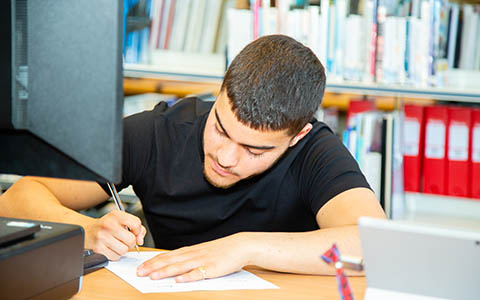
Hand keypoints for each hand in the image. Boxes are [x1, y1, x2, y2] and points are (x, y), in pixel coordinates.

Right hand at [84, 210, 146, 259]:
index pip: (136, 223)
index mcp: (116, 215)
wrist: (87, 232)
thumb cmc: (107, 226)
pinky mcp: (98, 248)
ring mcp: (102, 237)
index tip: (134, 233)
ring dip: (122, 250)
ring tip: (116, 244)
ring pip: (124, 250)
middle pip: (131, 240)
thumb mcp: (121, 220)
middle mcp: (108, 224)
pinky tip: (110, 249)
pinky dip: (115, 255)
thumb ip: (136, 227)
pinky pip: (115, 257)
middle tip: (124, 240)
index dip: (138, 231)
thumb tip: (140, 240)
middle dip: (130, 242)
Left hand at [136, 233, 252, 281]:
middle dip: (153, 267)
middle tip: (139, 272)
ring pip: (180, 267)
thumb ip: (188, 258)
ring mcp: (202, 261)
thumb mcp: (202, 252)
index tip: (140, 266)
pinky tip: (178, 280)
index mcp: (190, 251)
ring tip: (152, 276)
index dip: (153, 261)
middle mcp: (193, 255)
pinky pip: (198, 273)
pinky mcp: (212, 269)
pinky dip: (187, 277)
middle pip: (170, 261)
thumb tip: (172, 265)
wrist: (239, 246)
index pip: (167, 256)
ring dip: (165, 272)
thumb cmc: (221, 250)